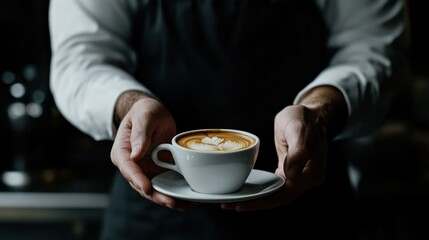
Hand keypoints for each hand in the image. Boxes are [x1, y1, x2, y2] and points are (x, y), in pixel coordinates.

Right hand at [110, 92, 190, 210]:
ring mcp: (144, 169)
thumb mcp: (144, 116)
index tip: (147, 188)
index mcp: (123, 151)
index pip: (128, 167)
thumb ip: (140, 133)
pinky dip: (175, 191)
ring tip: (183, 205)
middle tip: (171, 202)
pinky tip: (188, 198)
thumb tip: (136, 154)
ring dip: (167, 197)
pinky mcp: (157, 171)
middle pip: (141, 184)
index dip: (137, 179)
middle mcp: (132, 164)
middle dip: (156, 195)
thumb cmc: (145, 111)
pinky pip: (165, 184)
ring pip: (154, 188)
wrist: (153, 114)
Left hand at [221, 86, 346, 210]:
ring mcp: (297, 177)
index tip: (241, 204)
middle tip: (227, 205)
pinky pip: (272, 185)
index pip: (284, 195)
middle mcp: (305, 180)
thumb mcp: (300, 131)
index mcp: (311, 175)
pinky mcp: (288, 172)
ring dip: (253, 199)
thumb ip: (299, 151)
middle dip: (253, 204)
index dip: (262, 202)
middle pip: (276, 198)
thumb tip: (292, 174)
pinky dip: (258, 189)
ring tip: (229, 201)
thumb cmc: (304, 119)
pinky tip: (242, 189)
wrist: (310, 114)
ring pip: (273, 194)